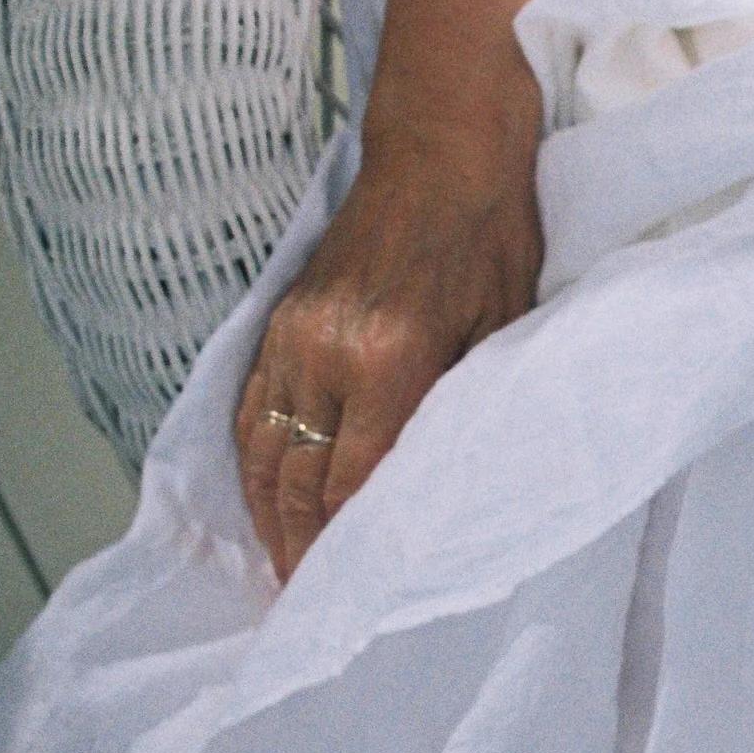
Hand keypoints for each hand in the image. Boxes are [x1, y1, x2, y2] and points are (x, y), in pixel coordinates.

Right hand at [235, 133, 541, 580]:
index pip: (352, 482)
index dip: (345, 547)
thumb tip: (435, 489)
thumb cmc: (493, 236)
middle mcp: (326, 351)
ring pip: (263, 448)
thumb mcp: (501, 331)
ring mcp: (294, 332)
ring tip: (282, 569)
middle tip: (307, 606)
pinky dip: (255, 460)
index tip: (347, 597)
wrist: (446, 146)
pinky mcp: (281, 316)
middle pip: (297, 478)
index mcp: (388, 359)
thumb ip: (459, 409)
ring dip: (267, 514)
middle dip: (299, 548)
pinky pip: (252, 406)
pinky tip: (266, 496)